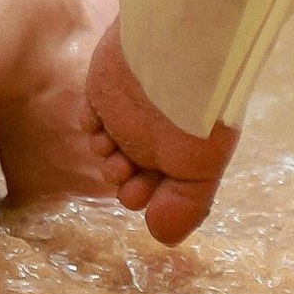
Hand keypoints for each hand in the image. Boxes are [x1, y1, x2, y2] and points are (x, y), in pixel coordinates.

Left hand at [85, 16, 236, 245]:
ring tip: (118, 153)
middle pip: (130, 176)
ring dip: (108, 160)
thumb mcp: (202, 173)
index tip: (148, 195)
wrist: (176, 56)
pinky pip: (90, 120)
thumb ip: (185, 209)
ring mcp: (129, 114)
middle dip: (127, 185)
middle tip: (129, 176)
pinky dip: (93, 128)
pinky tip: (104, 126)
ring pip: (107, 152)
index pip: (161, 191)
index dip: (151, 201)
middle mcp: (156, 136)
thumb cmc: (197, 117)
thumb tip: (161, 237)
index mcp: (183, 154)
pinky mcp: (105, 90)